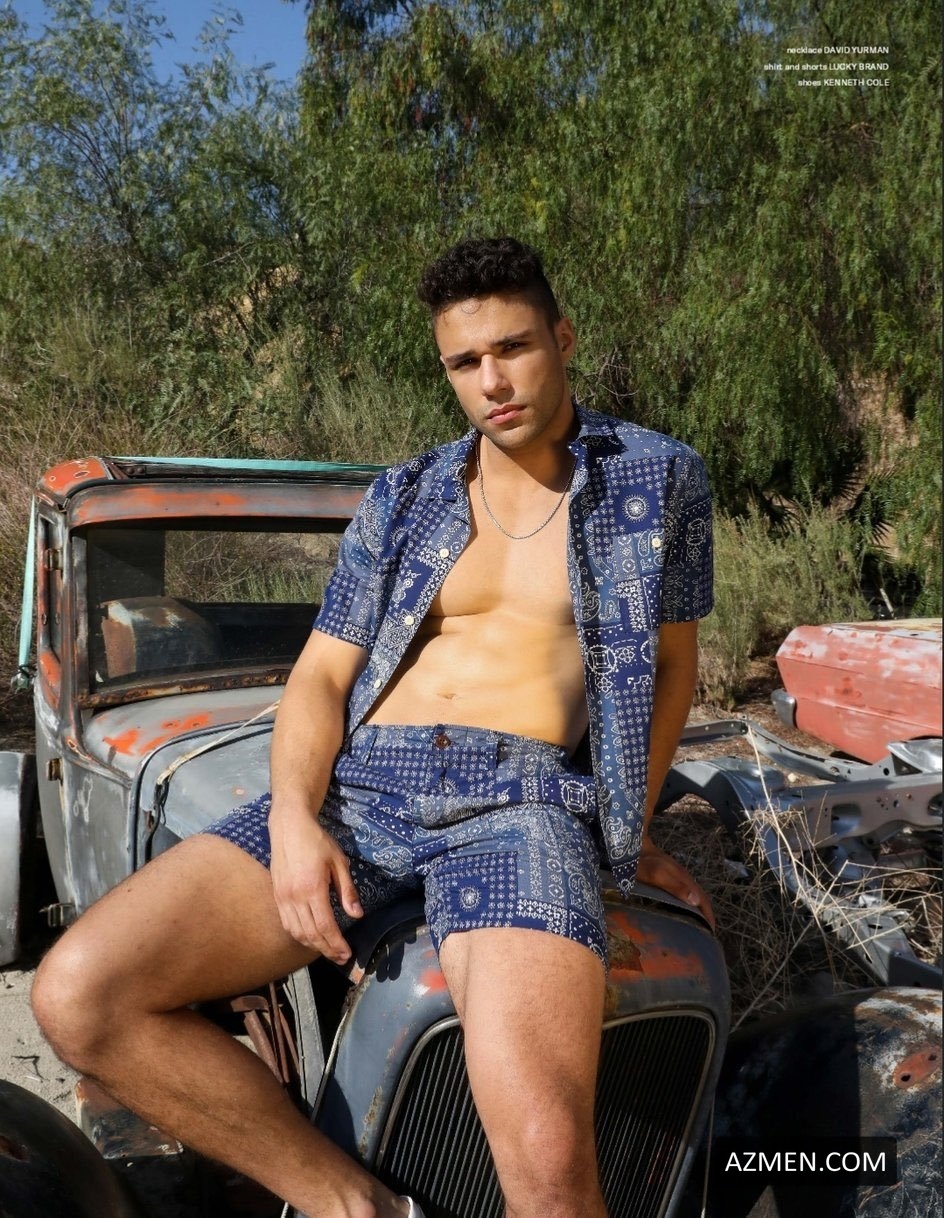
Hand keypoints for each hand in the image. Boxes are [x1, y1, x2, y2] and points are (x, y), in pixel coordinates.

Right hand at [269, 812, 362, 962]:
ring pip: (297, 932)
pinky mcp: (276, 896)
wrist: (289, 827)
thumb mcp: (339, 862)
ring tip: (328, 951)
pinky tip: (310, 937)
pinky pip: (287, 923)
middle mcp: (295, 897)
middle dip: (327, 949)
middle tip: (341, 958)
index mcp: (313, 888)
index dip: (336, 943)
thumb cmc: (317, 841)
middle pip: (311, 934)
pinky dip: (299, 935)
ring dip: (313, 946)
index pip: (325, 926)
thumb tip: (357, 915)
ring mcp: (283, 897)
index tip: (347, 954)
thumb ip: (347, 890)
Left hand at [637, 837, 714, 929]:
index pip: (702, 899)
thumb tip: (696, 901)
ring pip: (692, 895)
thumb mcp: (656, 876)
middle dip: (705, 915)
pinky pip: (683, 892)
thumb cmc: (642, 861)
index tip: (711, 932)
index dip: (708, 915)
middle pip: (700, 898)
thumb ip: (675, 887)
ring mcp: (676, 875)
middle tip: (704, 933)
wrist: (632, 843)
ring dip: (697, 910)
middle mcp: (683, 877)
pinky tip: (679, 910)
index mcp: (684, 879)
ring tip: (694, 926)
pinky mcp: (668, 875)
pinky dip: (687, 904)